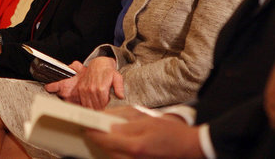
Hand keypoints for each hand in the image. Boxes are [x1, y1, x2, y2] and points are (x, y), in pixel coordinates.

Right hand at [47, 57, 123, 109]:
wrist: (98, 64)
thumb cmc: (109, 71)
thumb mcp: (117, 77)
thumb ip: (119, 87)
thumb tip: (121, 96)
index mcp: (101, 88)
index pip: (103, 106)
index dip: (107, 110)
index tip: (110, 113)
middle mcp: (92, 90)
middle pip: (96, 107)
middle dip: (101, 111)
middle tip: (106, 114)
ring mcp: (85, 90)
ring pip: (89, 106)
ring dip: (94, 110)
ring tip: (99, 112)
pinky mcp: (81, 89)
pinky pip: (83, 102)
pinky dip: (87, 107)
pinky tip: (93, 107)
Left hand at [86, 110, 203, 157]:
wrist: (189, 148)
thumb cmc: (171, 132)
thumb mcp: (147, 119)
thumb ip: (124, 120)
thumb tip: (106, 121)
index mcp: (135, 145)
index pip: (105, 139)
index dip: (93, 131)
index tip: (85, 125)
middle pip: (106, 150)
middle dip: (100, 139)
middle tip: (94, 127)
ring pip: (113, 156)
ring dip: (108, 146)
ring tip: (107, 134)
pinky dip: (117, 151)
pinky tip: (119, 143)